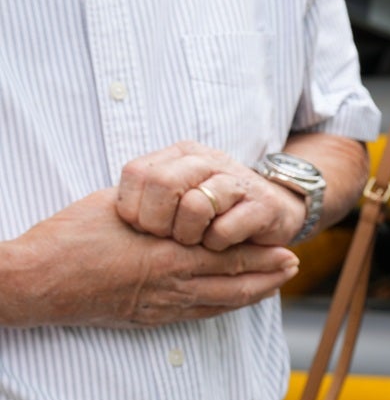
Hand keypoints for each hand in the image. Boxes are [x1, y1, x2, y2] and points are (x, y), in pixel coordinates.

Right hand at [0, 190, 297, 328]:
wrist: (38, 281)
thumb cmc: (71, 238)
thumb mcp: (120, 209)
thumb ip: (157, 210)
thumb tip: (180, 203)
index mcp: (170, 256)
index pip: (230, 255)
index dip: (261, 253)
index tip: (284, 246)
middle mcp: (173, 286)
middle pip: (234, 283)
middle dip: (268, 275)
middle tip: (293, 265)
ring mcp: (161, 307)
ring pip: (220, 303)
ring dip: (252, 294)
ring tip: (275, 285)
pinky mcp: (148, 319)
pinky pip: (197, 316)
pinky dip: (222, 308)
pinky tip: (232, 303)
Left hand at [116, 142, 305, 249]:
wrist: (274, 211)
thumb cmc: (214, 211)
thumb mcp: (177, 195)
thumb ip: (147, 195)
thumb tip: (105, 213)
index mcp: (181, 154)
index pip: (138, 173)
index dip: (133, 207)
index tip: (143, 227)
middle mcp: (208, 160)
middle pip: (163, 184)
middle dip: (158, 221)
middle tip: (167, 238)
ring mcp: (237, 181)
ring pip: (194, 206)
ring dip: (188, 235)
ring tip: (195, 241)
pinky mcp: (262, 205)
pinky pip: (224, 229)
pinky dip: (215, 244)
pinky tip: (219, 245)